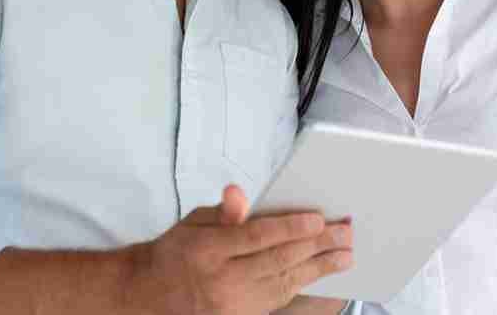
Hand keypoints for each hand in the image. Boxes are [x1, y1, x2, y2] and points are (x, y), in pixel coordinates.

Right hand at [119, 185, 353, 314]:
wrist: (151, 294)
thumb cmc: (177, 251)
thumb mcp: (193, 222)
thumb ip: (221, 211)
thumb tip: (237, 192)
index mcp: (207, 249)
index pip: (257, 237)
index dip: (290, 227)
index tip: (319, 219)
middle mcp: (221, 280)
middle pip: (278, 260)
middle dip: (317, 246)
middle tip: (345, 234)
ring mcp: (231, 304)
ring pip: (284, 283)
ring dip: (319, 268)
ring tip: (345, 256)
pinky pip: (278, 299)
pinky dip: (302, 285)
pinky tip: (320, 274)